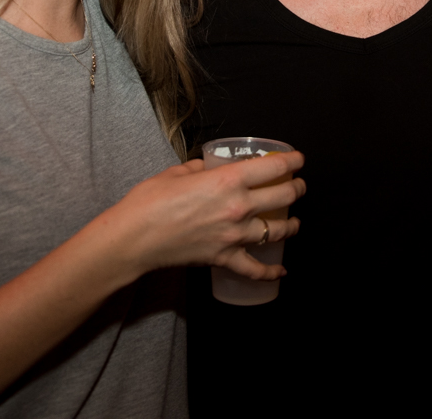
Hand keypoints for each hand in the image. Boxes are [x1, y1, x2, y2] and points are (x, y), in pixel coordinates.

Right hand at [105, 152, 305, 279]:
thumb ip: (199, 168)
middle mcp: (238, 207)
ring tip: (295, 222)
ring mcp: (234, 235)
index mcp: (228, 180)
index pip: (273, 168)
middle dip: (297, 189)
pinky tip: (281, 270)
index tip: (298, 160)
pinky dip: (270, 271)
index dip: (292, 161)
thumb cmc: (149, 202)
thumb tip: (207, 168)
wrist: (133, 239)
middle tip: (298, 185)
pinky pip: (254, 268)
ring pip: (277, 231)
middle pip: (283, 196)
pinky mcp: (224, 258)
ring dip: (291, 225)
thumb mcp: (177, 172)